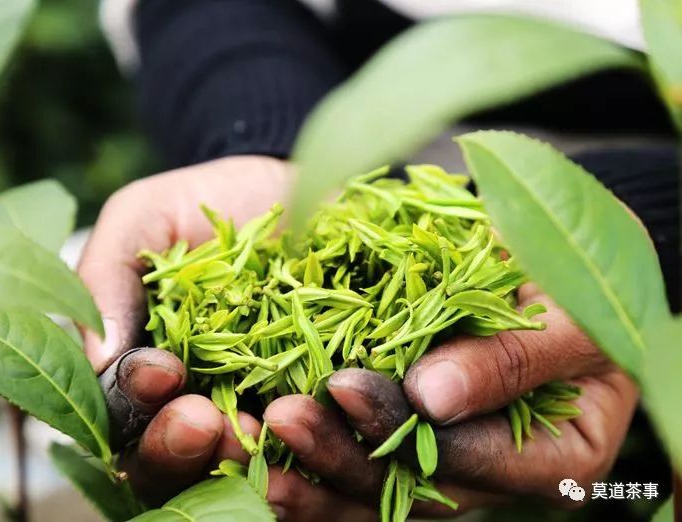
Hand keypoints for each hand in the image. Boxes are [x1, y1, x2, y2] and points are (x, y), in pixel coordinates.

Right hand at [78, 156, 301, 503]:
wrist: (287, 180)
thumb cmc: (207, 200)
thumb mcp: (141, 220)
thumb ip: (106, 278)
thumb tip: (97, 359)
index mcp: (149, 367)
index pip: (127, 417)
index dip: (136, 408)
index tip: (160, 373)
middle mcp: (202, 394)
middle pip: (179, 457)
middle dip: (182, 448)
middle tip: (201, 421)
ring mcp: (264, 397)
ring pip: (245, 458)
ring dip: (245, 455)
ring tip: (260, 425)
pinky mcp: (321, 387)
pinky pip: (318, 428)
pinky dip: (314, 431)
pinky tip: (318, 411)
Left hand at [262, 285, 637, 519]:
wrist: (561, 265)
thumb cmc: (582, 286)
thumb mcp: (568, 315)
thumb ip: (513, 359)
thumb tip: (430, 399)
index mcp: (556, 456)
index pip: (472, 458)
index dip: (406, 430)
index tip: (346, 388)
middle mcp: (497, 469)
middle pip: (413, 485)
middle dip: (342, 457)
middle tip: (282, 418)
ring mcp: (453, 455)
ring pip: (378, 483)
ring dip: (313, 466)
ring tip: (253, 439)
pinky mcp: (414, 428)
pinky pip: (361, 451)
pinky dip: (313, 447)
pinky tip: (261, 434)